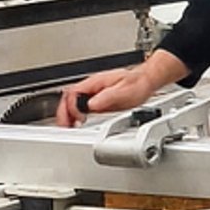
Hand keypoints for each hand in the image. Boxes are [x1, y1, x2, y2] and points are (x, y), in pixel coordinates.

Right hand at [56, 49, 187, 126]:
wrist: (145, 81)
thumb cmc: (136, 83)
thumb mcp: (124, 91)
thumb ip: (107, 98)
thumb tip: (92, 105)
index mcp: (95, 83)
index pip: (73, 94)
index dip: (70, 108)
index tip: (76, 119)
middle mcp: (91, 88)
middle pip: (68, 99)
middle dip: (63, 114)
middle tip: (63, 127)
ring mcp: (93, 94)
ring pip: (72, 103)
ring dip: (67, 116)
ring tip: (66, 128)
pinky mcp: (97, 101)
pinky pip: (81, 108)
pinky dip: (76, 117)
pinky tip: (77, 124)